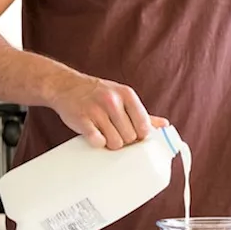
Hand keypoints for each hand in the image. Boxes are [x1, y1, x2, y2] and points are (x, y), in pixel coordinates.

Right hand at [47, 74, 167, 149]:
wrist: (66, 86)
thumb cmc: (98, 93)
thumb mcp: (122, 97)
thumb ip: (143, 114)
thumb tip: (164, 125)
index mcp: (127, 94)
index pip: (144, 126)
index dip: (139, 135)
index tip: (133, 134)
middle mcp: (112, 100)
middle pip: (130, 137)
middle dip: (123, 140)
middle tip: (114, 131)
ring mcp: (96, 110)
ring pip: (115, 143)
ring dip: (110, 143)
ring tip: (104, 133)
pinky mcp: (82, 120)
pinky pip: (97, 142)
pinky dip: (97, 143)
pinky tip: (94, 134)